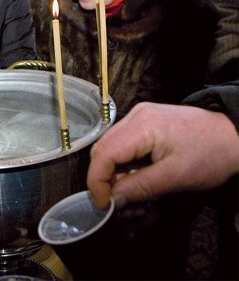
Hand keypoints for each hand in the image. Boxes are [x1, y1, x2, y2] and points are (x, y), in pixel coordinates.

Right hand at [87, 102, 238, 209]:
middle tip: (118, 203)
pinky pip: (124, 145)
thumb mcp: (176, 177)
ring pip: (111, 149)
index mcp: (141, 126)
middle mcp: (134, 116)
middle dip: (106, 180)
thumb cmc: (210, 155)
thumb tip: (112, 200)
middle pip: (102, 150)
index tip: (105, 205)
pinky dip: (126, 166)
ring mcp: (139, 117)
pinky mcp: (145, 123)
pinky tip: (139, 179)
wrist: (235, 134)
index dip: (97, 181)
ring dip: (116, 175)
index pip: (103, 153)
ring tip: (133, 196)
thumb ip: (140, 187)